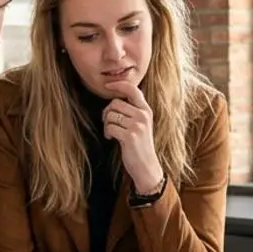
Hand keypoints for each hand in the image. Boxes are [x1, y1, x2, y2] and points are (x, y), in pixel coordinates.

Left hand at [102, 80, 161, 194]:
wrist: (146, 166)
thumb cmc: (139, 145)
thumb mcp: (141, 124)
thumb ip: (133, 110)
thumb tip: (115, 99)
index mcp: (146, 110)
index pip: (132, 89)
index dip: (118, 84)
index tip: (108, 85)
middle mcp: (143, 115)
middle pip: (115, 103)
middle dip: (107, 112)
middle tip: (108, 122)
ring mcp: (137, 125)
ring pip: (111, 115)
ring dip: (106, 124)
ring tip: (112, 133)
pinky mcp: (130, 136)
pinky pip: (110, 127)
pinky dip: (107, 133)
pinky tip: (111, 139)